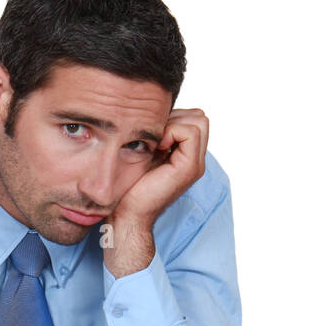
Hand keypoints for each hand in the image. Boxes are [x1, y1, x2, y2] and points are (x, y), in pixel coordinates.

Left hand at [103, 108, 208, 278]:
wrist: (127, 214)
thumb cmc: (129, 187)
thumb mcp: (145, 153)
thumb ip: (157, 135)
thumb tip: (153, 111)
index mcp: (186, 156)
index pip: (194, 118)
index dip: (174, 117)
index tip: (154, 135)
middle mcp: (195, 160)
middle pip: (199, 117)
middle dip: (176, 117)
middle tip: (156, 137)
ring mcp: (195, 164)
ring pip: (199, 120)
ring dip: (174, 123)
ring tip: (156, 143)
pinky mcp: (189, 167)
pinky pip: (190, 131)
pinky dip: (172, 131)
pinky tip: (157, 148)